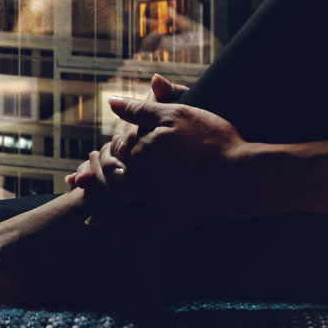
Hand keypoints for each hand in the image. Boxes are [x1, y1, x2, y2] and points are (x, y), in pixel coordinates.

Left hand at [66, 77, 255, 223]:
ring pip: (115, 195)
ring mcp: (154, 200)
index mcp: (143, 150)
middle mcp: (143, 177)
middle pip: (111, 171)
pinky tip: (92, 222)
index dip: (114, 142)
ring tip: (83, 185)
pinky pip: (131, 224)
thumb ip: (143, 108)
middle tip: (86, 166)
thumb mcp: (180, 114)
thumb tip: (113, 102)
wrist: (244, 176)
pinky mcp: (166, 218)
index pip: (117, 145)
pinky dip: (110, 223)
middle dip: (96, 166)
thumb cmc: (215, 139)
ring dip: (96, 189)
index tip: (113, 141)